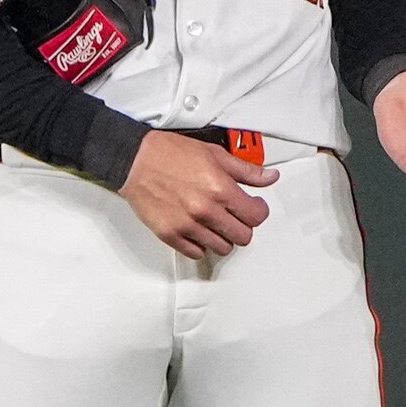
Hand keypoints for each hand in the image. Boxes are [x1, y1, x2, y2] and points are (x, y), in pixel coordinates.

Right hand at [119, 129, 275, 256]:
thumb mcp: (215, 154)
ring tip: (216, 223)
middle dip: (243, 226)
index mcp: (220, 189)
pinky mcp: (170, 234)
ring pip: (221, 248)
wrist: (136, 159)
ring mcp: (188, 225)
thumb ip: (246, 170)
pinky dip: (200, 244)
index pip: (256, 216)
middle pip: (242, 236)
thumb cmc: (170, 153)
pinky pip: (196, 252)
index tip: (254, 207)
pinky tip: (199, 230)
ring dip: (223, 237)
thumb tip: (270, 177)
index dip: (259, 211)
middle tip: (235, 216)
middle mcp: (206, 210)